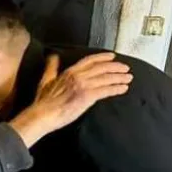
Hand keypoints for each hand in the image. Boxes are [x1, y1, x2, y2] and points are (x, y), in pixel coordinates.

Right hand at [9, 53, 132, 147]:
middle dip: (116, 67)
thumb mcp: (45, 80)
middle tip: (126, 68)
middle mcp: (78, 76)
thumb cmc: (43, 102)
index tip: (112, 56)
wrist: (44, 115)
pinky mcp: (88, 96)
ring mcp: (84, 85)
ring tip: (128, 78)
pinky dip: (116, 88)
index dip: (103, 57)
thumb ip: (52, 67)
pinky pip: (106, 90)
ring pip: (106, 78)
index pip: (90, 60)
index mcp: (70, 72)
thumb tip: (53, 56)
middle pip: (102, 68)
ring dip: (119, 77)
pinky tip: (123, 88)